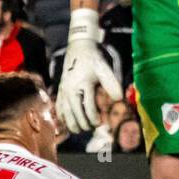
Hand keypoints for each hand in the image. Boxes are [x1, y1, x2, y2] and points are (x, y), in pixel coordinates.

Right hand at [56, 9, 122, 133]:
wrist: (79, 48)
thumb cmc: (94, 59)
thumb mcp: (105, 69)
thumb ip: (112, 84)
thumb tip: (119, 100)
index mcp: (82, 84)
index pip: (87, 107)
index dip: (94, 118)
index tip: (100, 124)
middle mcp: (70, 89)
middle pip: (75, 113)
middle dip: (83, 124)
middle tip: (91, 129)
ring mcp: (63, 90)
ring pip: (65, 112)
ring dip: (71, 123)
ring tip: (79, 130)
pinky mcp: (60, 90)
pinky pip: (58, 107)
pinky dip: (62, 117)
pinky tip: (66, 123)